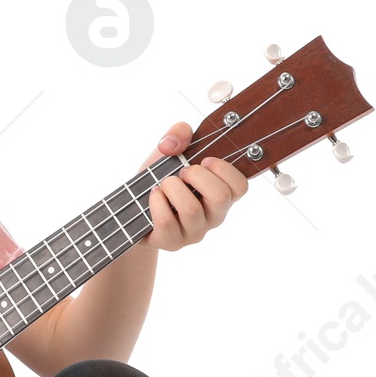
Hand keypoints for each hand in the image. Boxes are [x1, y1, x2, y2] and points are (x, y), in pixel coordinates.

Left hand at [141, 122, 248, 250]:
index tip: (205, 160)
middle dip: (197, 176)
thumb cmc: (160, 179)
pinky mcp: (172, 242)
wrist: (134, 206)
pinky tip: (153, 195)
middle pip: (220, 197)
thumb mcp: (168, 152)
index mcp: (221, 194)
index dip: (224, 169)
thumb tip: (176, 140)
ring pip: (191, 210)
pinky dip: (156, 202)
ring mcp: (194, 232)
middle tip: (182, 171)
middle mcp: (213, 216)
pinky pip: (167, 221)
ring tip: (164, 184)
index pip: (240, 187)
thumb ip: (178, 134)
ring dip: (172, 187)